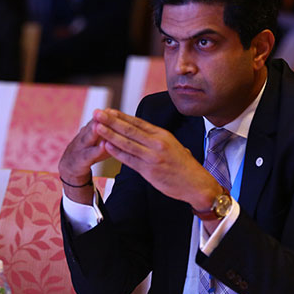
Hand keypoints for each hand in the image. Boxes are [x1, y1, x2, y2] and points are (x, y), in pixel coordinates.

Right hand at [58, 117, 110, 203]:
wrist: (70, 166)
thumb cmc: (90, 152)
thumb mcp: (100, 141)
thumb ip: (112, 134)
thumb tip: (130, 127)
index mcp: (91, 129)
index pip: (100, 120)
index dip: (107, 115)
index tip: (115, 110)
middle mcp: (85, 135)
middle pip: (93, 125)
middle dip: (100, 119)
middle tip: (108, 112)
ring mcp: (81, 146)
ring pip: (88, 137)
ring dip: (95, 131)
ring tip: (101, 125)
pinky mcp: (80, 159)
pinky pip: (89, 154)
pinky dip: (96, 150)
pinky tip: (103, 146)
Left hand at [93, 109, 221, 211]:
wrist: (197, 184)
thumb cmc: (184, 166)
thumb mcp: (173, 145)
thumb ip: (156, 139)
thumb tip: (142, 133)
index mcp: (163, 135)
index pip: (138, 122)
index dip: (121, 116)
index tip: (108, 110)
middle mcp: (157, 143)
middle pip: (130, 129)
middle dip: (111, 120)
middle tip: (98, 112)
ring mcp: (152, 157)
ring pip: (127, 143)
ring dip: (110, 134)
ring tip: (97, 126)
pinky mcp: (149, 171)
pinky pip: (130, 160)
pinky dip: (117, 152)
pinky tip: (106, 146)